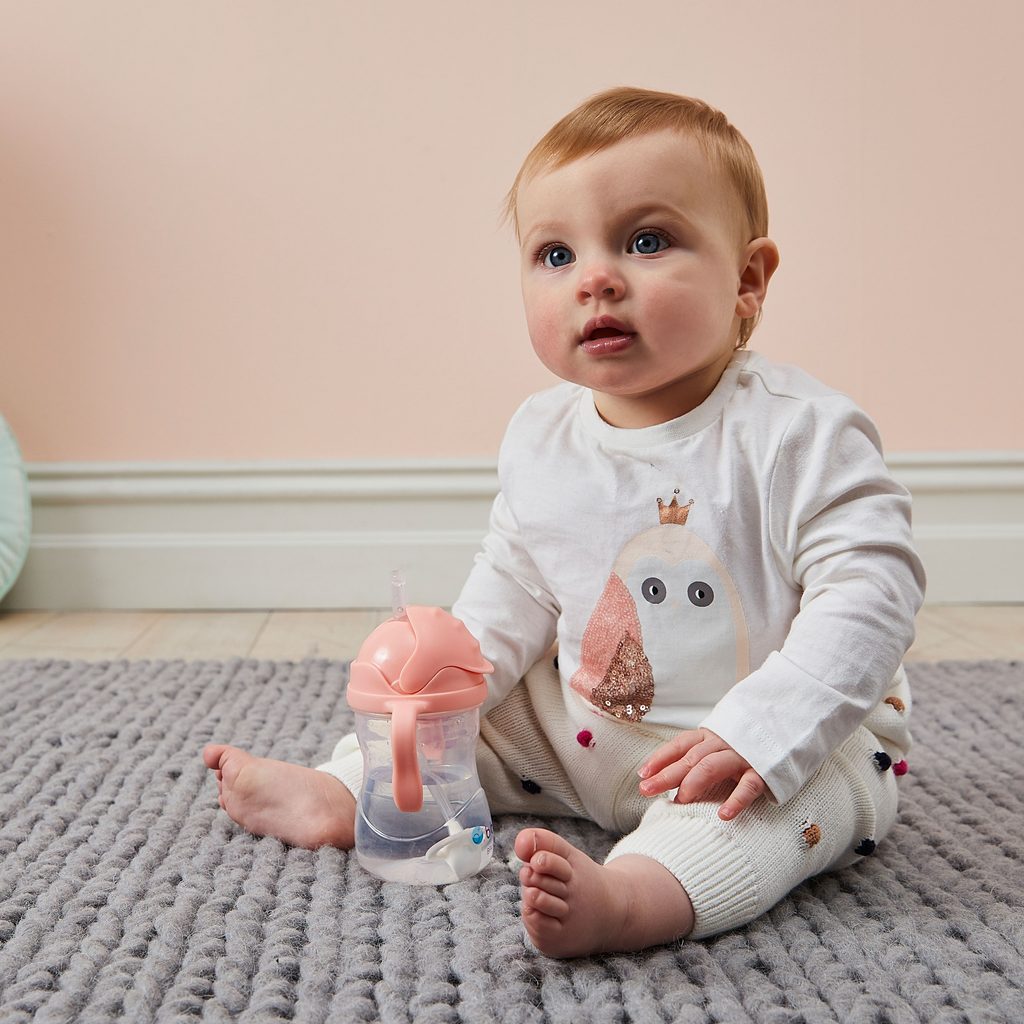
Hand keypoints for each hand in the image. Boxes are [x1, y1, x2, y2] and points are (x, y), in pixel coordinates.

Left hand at [638, 728, 765, 819]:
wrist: (786, 731)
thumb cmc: (743, 748)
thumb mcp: (717, 748)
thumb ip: (696, 760)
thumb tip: (663, 780)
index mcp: (709, 737)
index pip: (680, 745)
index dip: (660, 758)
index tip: (642, 774)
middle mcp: (723, 744)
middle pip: (689, 758)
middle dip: (666, 774)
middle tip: (646, 790)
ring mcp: (742, 756)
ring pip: (712, 766)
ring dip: (693, 783)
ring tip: (680, 800)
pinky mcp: (762, 771)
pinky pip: (748, 786)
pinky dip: (736, 800)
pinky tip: (723, 815)